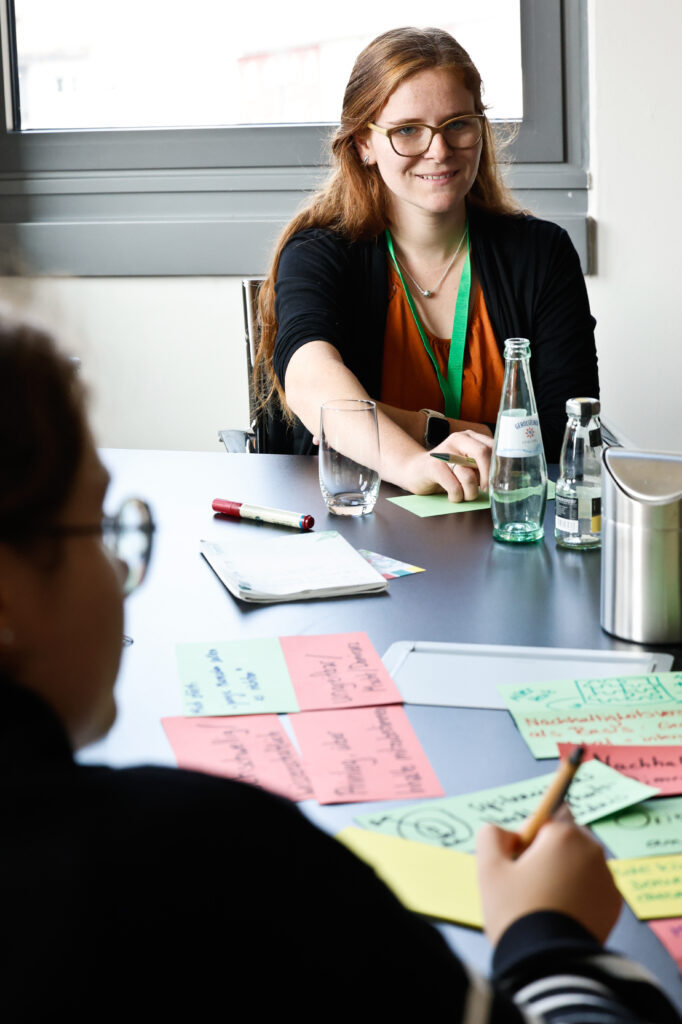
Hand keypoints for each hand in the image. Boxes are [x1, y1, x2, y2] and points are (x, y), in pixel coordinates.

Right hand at [404, 430, 492, 499]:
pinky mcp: (434, 465)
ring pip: (468, 476)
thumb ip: (482, 464)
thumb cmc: (447, 471)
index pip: (493, 446)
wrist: (415, 471)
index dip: (499, 465)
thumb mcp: (467, 463)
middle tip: (486, 489)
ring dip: (470, 493)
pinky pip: (454, 487)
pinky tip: (453, 496)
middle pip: (483, 454)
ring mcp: (444, 451)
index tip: (499, 480)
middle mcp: (457, 439)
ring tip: (465, 495)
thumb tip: (502, 478)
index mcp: (470, 437)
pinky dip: (456, 496)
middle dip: (488, 477)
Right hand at [476, 814, 621, 946]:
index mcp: (565, 835)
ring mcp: (608, 880)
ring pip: (579, 864)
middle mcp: (593, 851)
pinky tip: (559, 915)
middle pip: (565, 839)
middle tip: (527, 884)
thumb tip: (505, 834)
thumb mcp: (489, 868)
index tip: (518, 861)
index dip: (528, 836)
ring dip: (563, 874)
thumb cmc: (517, 912)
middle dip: (547, 853)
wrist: (548, 965)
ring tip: (543, 904)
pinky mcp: (614, 906)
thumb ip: (491, 835)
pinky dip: (578, 895)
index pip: (547, 815)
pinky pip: (591, 888)